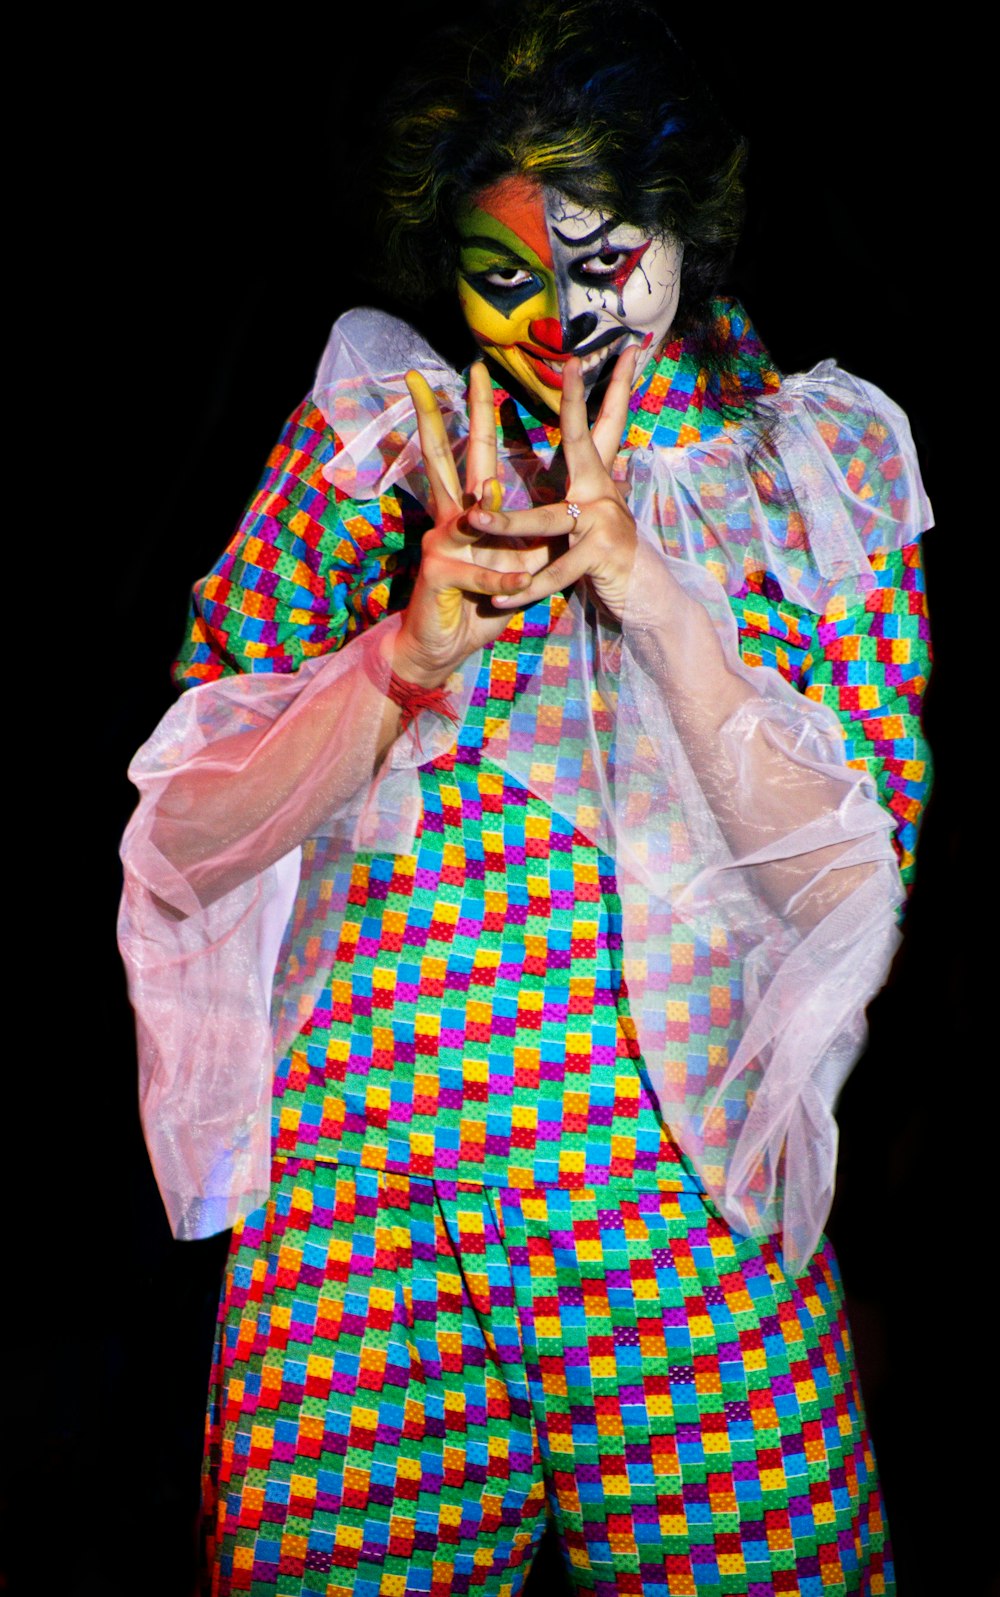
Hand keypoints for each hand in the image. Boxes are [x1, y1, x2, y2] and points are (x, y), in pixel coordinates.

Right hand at [391, 361, 552, 684]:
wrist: (439, 648)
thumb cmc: (478, 603)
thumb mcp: (513, 562)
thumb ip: (531, 534)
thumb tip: (569, 507)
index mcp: (468, 512)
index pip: (470, 453)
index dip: (474, 413)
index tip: (478, 371)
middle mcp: (449, 520)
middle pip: (446, 458)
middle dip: (447, 416)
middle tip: (460, 378)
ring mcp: (440, 545)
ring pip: (468, 520)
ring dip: (487, 512)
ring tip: (494, 493)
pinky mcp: (439, 576)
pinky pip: (477, 573)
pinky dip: (501, 579)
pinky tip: (518, 584)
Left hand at [465, 344, 639, 620]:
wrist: (642, 596)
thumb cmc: (603, 556)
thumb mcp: (582, 520)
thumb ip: (566, 492)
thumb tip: (557, 465)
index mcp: (593, 480)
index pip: (596, 425)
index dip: (601, 387)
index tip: (600, 351)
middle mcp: (601, 493)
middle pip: (583, 441)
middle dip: (575, 403)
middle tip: (571, 364)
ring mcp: (603, 523)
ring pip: (547, 520)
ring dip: (508, 523)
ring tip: (476, 519)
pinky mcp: (601, 557)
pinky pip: (556, 573)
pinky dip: (526, 588)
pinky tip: (501, 596)